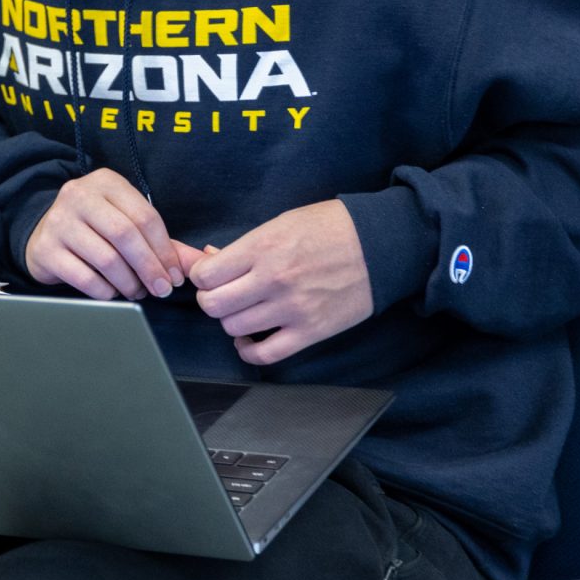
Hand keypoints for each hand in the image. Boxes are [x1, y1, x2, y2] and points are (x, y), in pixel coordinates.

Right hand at [24, 168, 192, 301]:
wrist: (45, 233)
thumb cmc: (96, 229)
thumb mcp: (128, 223)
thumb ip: (164, 243)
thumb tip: (197, 265)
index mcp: (105, 182)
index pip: (145, 216)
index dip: (165, 250)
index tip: (175, 276)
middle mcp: (78, 195)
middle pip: (126, 235)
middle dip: (150, 268)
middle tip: (162, 289)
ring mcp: (58, 221)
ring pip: (106, 259)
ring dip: (130, 283)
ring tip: (137, 292)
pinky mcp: (45, 250)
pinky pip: (85, 278)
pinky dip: (106, 292)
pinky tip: (112, 292)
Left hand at [190, 200, 373, 364]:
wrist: (380, 245)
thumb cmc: (329, 228)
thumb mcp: (279, 224)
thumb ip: (242, 246)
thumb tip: (208, 258)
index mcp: (261, 248)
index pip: (205, 275)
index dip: (199, 276)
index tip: (208, 275)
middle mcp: (273, 280)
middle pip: (213, 305)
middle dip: (210, 299)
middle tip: (222, 293)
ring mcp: (293, 309)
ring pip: (234, 329)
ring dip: (231, 321)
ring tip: (241, 311)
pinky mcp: (311, 331)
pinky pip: (266, 355)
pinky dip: (249, 351)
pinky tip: (249, 339)